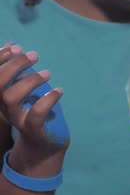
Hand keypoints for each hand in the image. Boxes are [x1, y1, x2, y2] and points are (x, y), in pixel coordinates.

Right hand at [0, 43, 66, 169]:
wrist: (42, 148)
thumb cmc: (34, 114)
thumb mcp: (25, 92)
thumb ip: (18, 73)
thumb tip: (14, 47)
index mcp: (0, 97)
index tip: (16, 46)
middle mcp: (3, 109)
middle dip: (13, 65)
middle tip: (34, 55)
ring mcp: (17, 120)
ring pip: (10, 98)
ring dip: (29, 81)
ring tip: (47, 73)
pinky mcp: (33, 131)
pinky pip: (35, 115)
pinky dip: (47, 100)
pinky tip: (59, 91)